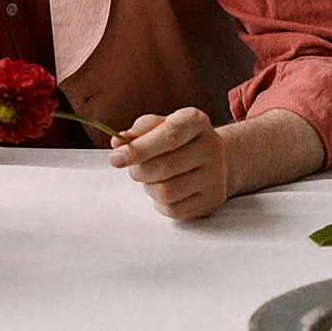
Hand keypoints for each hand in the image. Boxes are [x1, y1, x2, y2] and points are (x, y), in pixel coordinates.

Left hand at [106, 106, 229, 219]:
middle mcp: (212, 146)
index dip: (139, 149)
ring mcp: (215, 175)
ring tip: (154, 178)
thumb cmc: (179, 140)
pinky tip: (167, 190)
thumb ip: (138, 132)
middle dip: (139, 171)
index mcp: (196, 121)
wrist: (212, 158)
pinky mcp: (212, 199)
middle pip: (164, 166)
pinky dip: (160, 202)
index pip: (169, 135)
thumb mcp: (160, 126)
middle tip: (134, 168)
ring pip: (166, 192)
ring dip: (149, 187)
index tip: (115, 158)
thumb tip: (118, 144)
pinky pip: (173, 209)